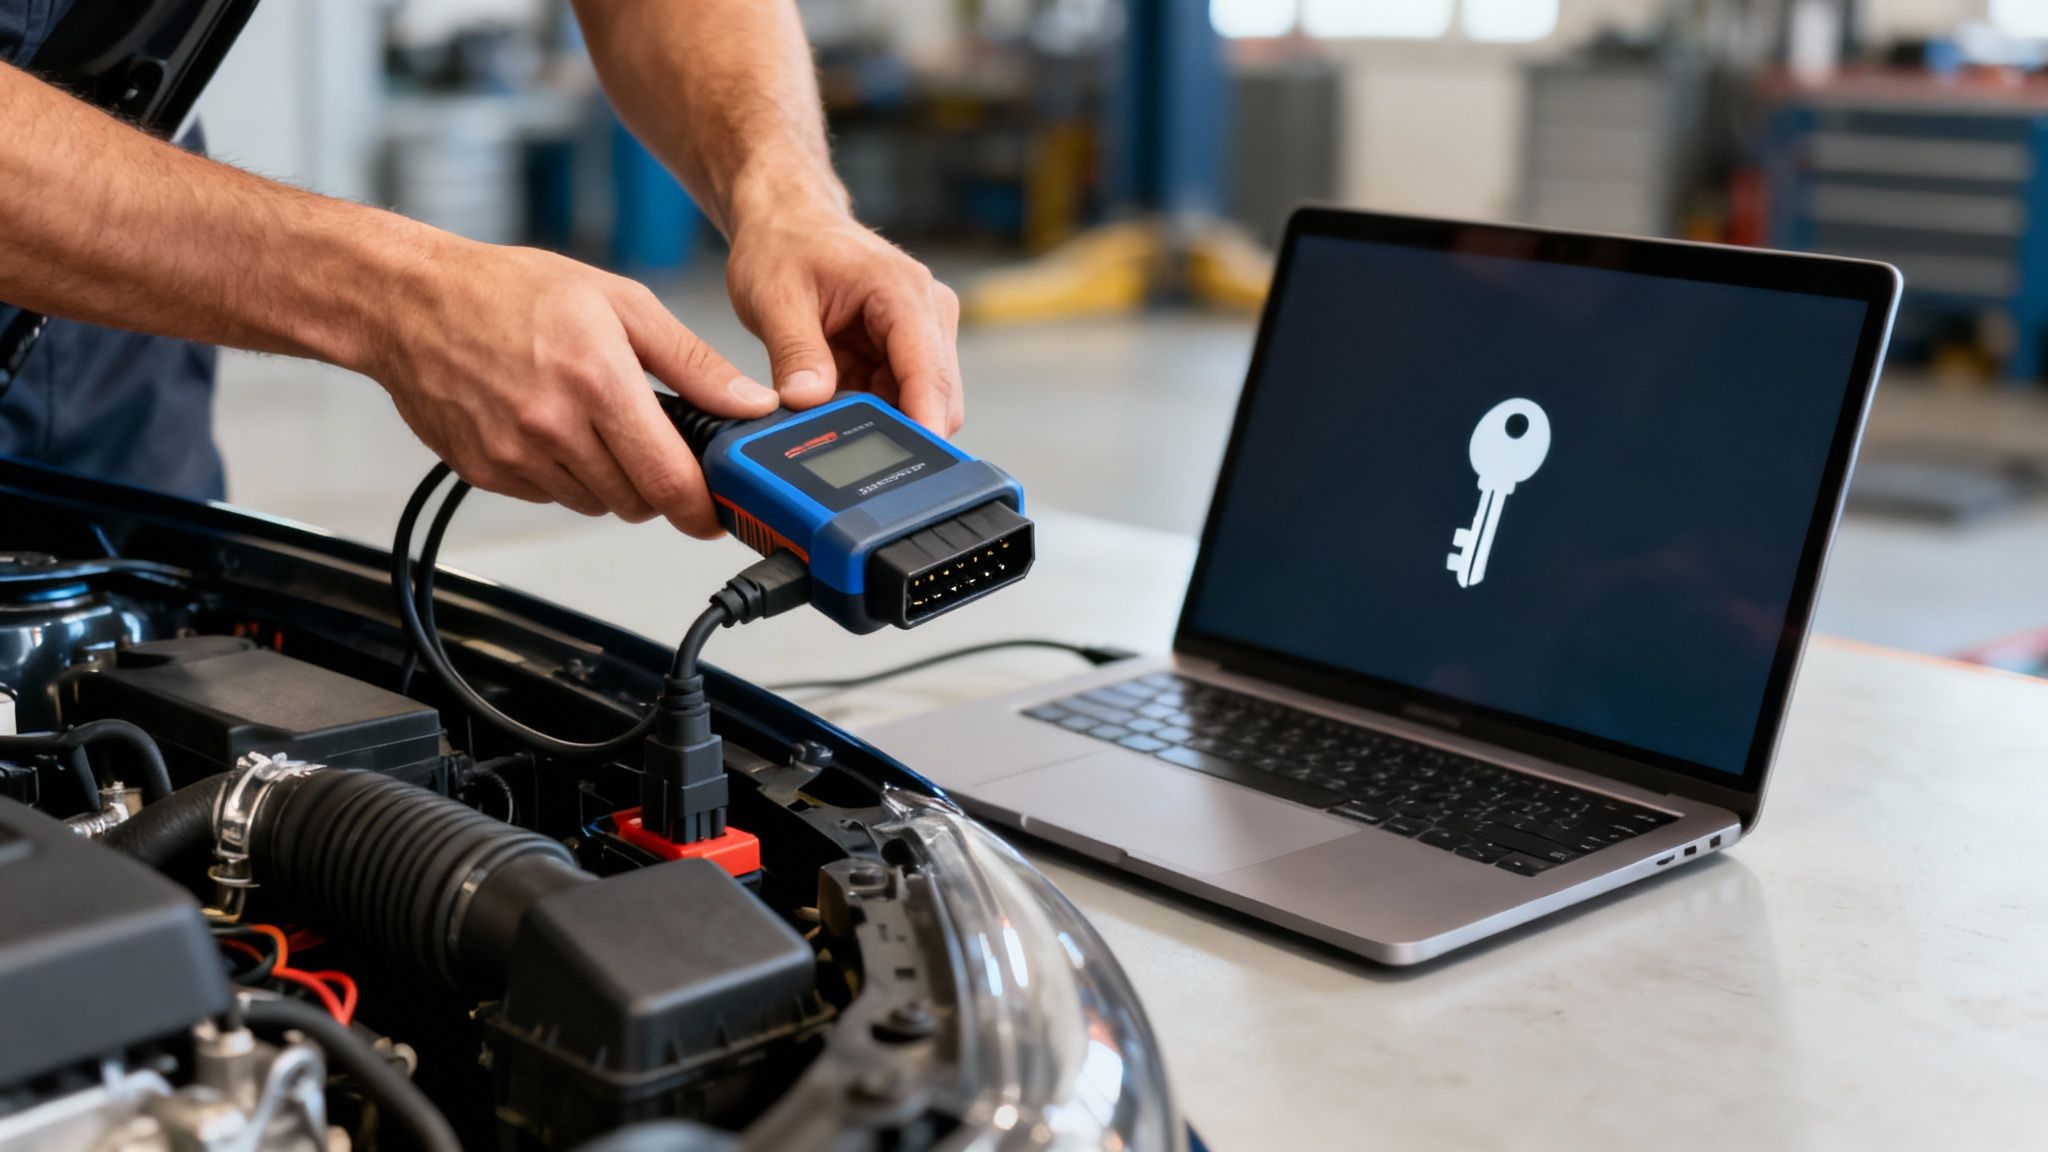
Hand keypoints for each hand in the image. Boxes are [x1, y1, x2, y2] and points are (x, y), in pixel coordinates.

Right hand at [370, 238, 776, 535]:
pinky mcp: (486, 473)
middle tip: (650, 440)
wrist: (410, 301)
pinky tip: (551, 427)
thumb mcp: (622, 303)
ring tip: (591, 420)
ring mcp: (516, 456)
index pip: (669, 480)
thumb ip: (694, 364)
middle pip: (637, 501)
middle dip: (658, 483)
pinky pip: (551, 496)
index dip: (702, 507)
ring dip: (611, 480)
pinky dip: (565, 475)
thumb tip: (750, 405)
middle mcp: (555, 426)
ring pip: (595, 504)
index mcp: (599, 381)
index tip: (716, 512)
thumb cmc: (513, 291)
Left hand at [724, 202, 963, 434]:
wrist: (787, 220)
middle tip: (845, 451)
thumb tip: (808, 405)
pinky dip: (871, 410)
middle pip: (937, 398)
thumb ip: (795, 354)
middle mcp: (928, 311)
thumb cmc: (784, 244)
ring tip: (829, 412)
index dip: (923, 425)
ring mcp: (923, 332)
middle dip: (898, 430)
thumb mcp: (775, 298)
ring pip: (921, 404)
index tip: (909, 469)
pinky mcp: (908, 350)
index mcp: (902, 292)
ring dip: (880, 419)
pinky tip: (837, 401)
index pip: (929, 373)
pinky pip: (900, 398)